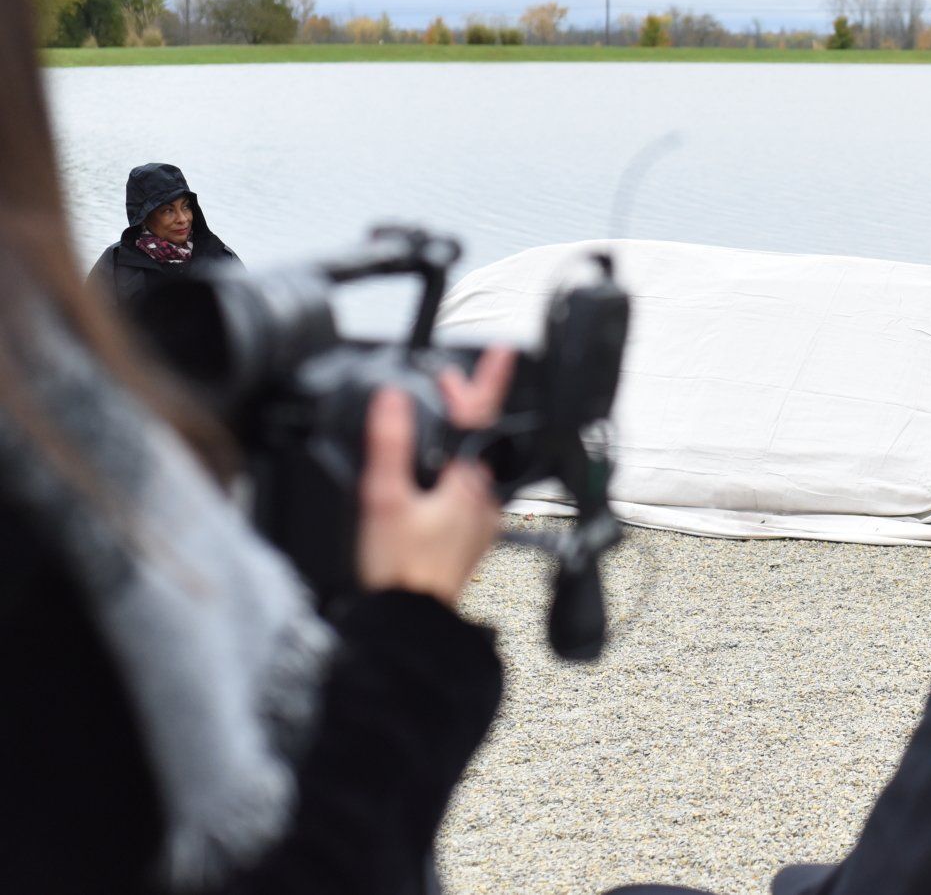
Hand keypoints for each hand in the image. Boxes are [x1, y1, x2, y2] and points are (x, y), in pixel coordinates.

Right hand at [356, 348, 515, 605]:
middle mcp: (484, 498)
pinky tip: (431, 477)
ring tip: (438, 419)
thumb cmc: (398, 570)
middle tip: (446, 383)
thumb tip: (391, 399)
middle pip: (479, 438)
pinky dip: (453, 473)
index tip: (504, 350)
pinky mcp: (470, 538)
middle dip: (464, 407)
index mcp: (469, 482)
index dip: (489, 380)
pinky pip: (467, 492)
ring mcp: (480, 520)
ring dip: (456, 441)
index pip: (482, 417)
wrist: (409, 623)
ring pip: (473, 465)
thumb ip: (389, 444)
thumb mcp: (382, 498)